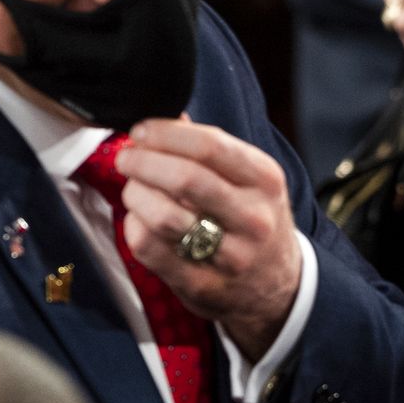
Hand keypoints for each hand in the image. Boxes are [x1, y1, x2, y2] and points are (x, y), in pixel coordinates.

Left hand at [115, 117, 301, 358]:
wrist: (277, 285)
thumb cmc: (254, 219)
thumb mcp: (251, 179)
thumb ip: (211, 148)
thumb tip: (166, 117)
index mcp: (266, 180)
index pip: (210, 146)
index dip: (165, 134)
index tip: (140, 132)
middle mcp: (254, 218)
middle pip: (185, 179)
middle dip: (142, 162)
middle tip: (126, 158)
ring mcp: (231, 256)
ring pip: (164, 216)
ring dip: (135, 195)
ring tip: (132, 189)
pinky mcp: (202, 284)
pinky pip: (151, 248)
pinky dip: (134, 227)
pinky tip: (138, 219)